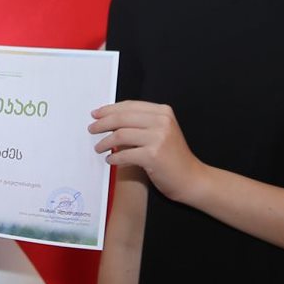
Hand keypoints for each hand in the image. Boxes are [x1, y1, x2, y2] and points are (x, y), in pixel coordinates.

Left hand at [89, 101, 207, 203]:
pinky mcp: (153, 155)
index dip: (109, 109)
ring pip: (120, 135)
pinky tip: (110, 159)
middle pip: (122, 117)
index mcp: (163, 112)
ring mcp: (158, 138)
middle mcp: (162, 121)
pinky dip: (114, 157)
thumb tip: (111, 120)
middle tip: (92, 129)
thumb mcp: (162, 132)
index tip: (96, 114)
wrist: (191, 178)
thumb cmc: (174, 157)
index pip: (129, 105)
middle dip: (102, 123)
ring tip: (98, 147)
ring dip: (105, 141)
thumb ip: (142, 123)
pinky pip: (124, 154)